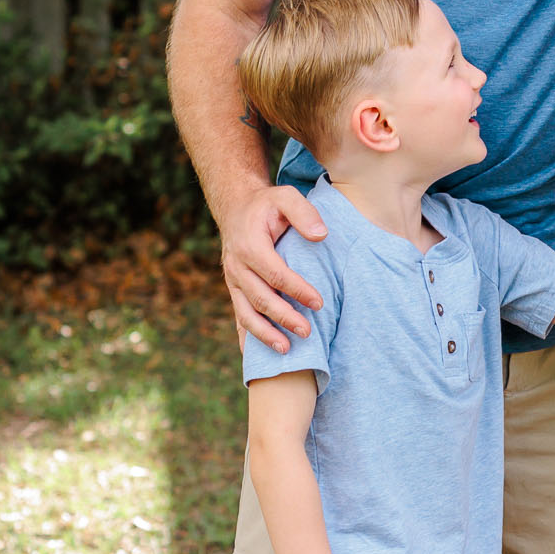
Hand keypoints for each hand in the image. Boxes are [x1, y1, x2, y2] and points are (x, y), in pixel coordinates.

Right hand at [221, 185, 326, 349]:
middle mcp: (237, 266)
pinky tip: (254, 357)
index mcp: (250, 245)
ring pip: (246, 313)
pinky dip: (247, 337)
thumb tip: (321, 235)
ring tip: (286, 351)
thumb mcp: (286, 196)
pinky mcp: (234, 290)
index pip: (275, 273)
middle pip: (261, 298)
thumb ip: (304, 213)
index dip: (297, 290)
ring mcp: (233, 281)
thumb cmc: (267, 204)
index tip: (319, 303)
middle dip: (284, 318)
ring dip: (264, 334)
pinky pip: (239, 316)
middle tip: (307, 332)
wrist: (236, 208)